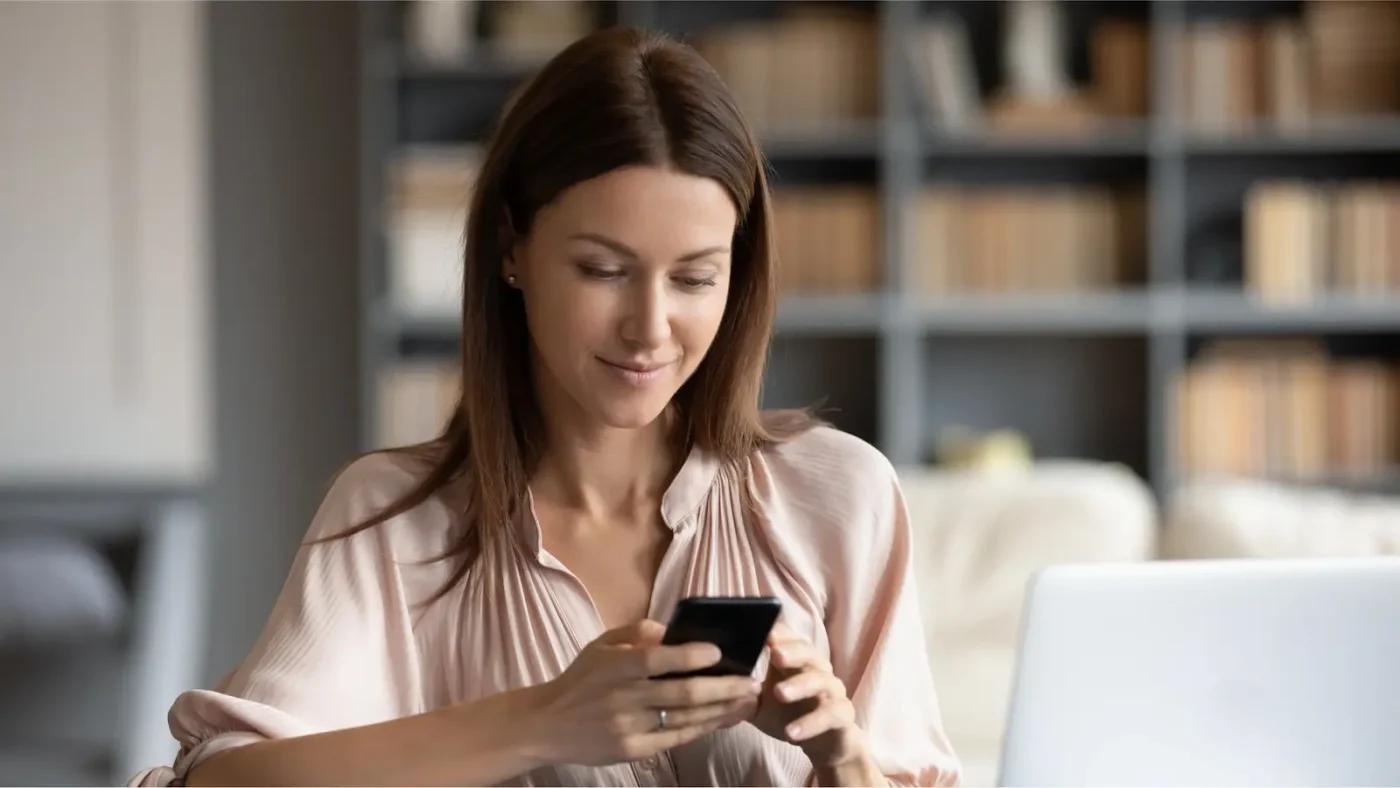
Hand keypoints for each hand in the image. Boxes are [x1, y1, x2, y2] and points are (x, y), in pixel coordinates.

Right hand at [524, 620, 761, 766]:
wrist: (547, 725)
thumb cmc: (580, 679)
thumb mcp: (601, 645)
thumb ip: (636, 632)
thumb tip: (674, 630)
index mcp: (614, 667)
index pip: (656, 659)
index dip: (689, 655)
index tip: (718, 651)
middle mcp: (622, 698)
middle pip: (682, 694)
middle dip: (723, 688)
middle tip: (752, 681)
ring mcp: (628, 728)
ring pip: (686, 718)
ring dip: (722, 710)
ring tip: (747, 700)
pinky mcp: (632, 751)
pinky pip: (676, 738)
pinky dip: (703, 728)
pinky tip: (723, 718)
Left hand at [750, 622, 869, 769]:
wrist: (824, 743)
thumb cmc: (789, 715)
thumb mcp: (759, 704)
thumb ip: (740, 691)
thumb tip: (707, 681)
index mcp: (795, 661)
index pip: (788, 638)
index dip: (776, 633)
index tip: (760, 630)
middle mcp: (816, 669)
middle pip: (807, 652)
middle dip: (791, 651)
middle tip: (774, 654)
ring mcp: (832, 691)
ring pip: (820, 680)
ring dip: (800, 685)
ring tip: (779, 693)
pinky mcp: (842, 714)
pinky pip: (830, 715)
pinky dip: (811, 723)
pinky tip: (792, 732)